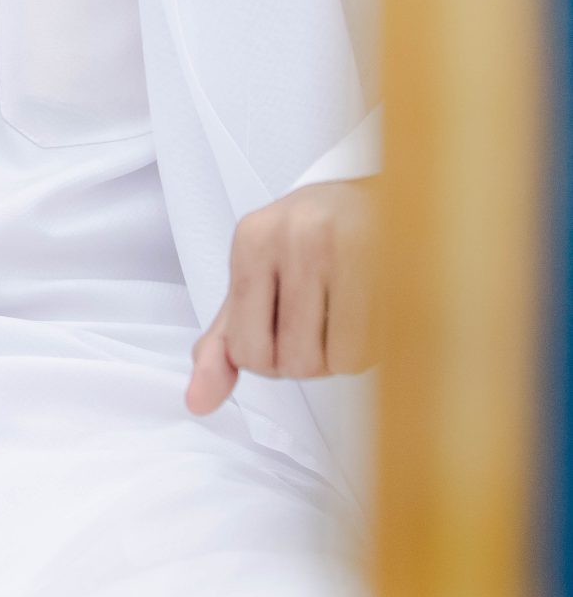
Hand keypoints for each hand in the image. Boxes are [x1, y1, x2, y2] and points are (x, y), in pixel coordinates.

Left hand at [184, 178, 376, 414]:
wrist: (381, 193)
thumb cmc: (311, 243)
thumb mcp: (256, 280)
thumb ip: (225, 342)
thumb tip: (196, 403)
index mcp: (254, 238)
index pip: (247, 350)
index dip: (269, 359)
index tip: (284, 326)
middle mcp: (298, 235)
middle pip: (295, 362)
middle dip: (311, 359)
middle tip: (322, 319)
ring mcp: (352, 244)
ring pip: (341, 360)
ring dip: (346, 354)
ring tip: (349, 313)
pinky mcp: (400, 262)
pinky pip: (382, 346)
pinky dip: (379, 345)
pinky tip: (376, 310)